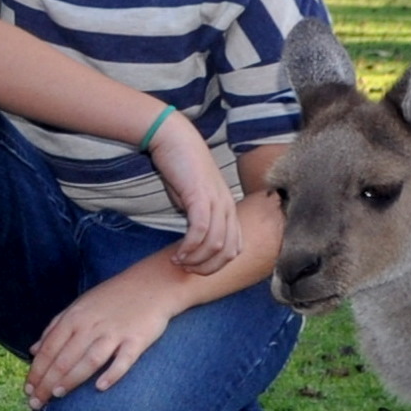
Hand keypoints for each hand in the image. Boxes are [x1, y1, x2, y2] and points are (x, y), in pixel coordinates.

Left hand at [25, 261, 180, 406]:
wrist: (152, 284)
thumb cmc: (112, 298)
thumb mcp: (78, 306)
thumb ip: (55, 328)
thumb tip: (34, 350)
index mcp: (74, 318)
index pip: (49, 349)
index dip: (36, 371)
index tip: (28, 390)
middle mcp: (91, 326)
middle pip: (64, 358)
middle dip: (47, 382)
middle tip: (37, 402)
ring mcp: (114, 333)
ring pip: (88, 360)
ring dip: (71, 379)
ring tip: (57, 395)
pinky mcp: (136, 340)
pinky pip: (123, 360)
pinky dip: (112, 374)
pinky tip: (100, 388)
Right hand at [147, 115, 241, 273]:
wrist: (175, 140)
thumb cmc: (182, 169)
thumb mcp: (195, 198)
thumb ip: (200, 218)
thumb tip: (195, 241)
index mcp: (229, 209)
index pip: (235, 248)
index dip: (217, 265)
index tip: (196, 268)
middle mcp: (227, 207)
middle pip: (229, 252)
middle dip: (208, 268)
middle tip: (187, 270)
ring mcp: (216, 202)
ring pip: (216, 245)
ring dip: (196, 260)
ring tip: (179, 261)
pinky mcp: (200, 197)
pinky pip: (200, 231)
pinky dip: (189, 248)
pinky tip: (177, 253)